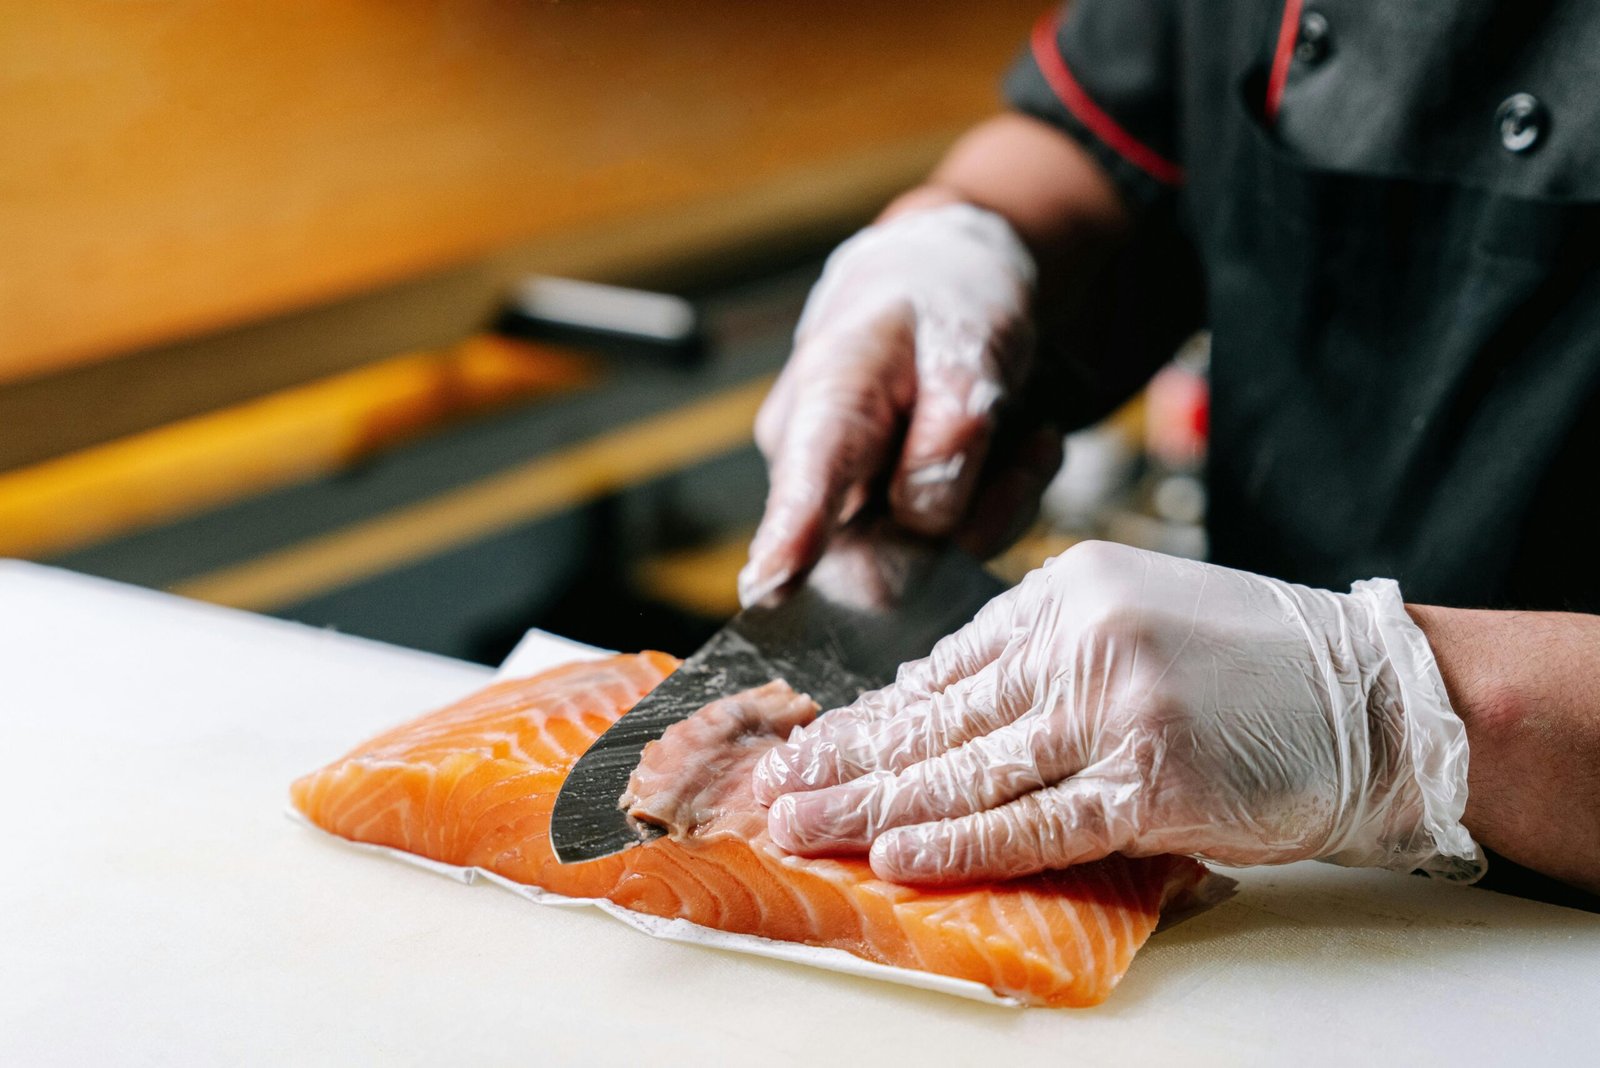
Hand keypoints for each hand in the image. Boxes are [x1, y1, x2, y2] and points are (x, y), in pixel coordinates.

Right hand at [738, 202, 1048, 606]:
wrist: (945, 290)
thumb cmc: (943, 306)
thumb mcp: (969, 343)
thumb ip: (952, 431)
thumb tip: (925, 516)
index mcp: (823, 403)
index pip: (805, 483)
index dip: (790, 539)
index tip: (771, 587)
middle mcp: (818, 469)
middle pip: (877, 548)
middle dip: (964, 510)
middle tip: (1017, 444)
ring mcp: (853, 506)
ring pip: (936, 551)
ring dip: (999, 497)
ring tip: (1018, 428)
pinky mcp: (895, 529)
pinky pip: (966, 544)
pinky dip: (1007, 499)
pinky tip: (1016, 446)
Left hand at [753, 541, 1483, 884]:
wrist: (1384, 695)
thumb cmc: (1259, 665)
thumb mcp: (1136, 621)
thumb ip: (1040, 660)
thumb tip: (935, 702)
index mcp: (1068, 593)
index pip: (944, 667)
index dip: (868, 713)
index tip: (807, 743)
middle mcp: (1080, 640)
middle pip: (937, 716)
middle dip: (845, 761)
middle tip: (769, 790)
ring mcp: (1113, 708)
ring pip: (967, 767)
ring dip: (874, 804)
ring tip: (802, 826)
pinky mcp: (1150, 780)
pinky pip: (1033, 819)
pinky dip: (961, 841)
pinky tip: (897, 853)